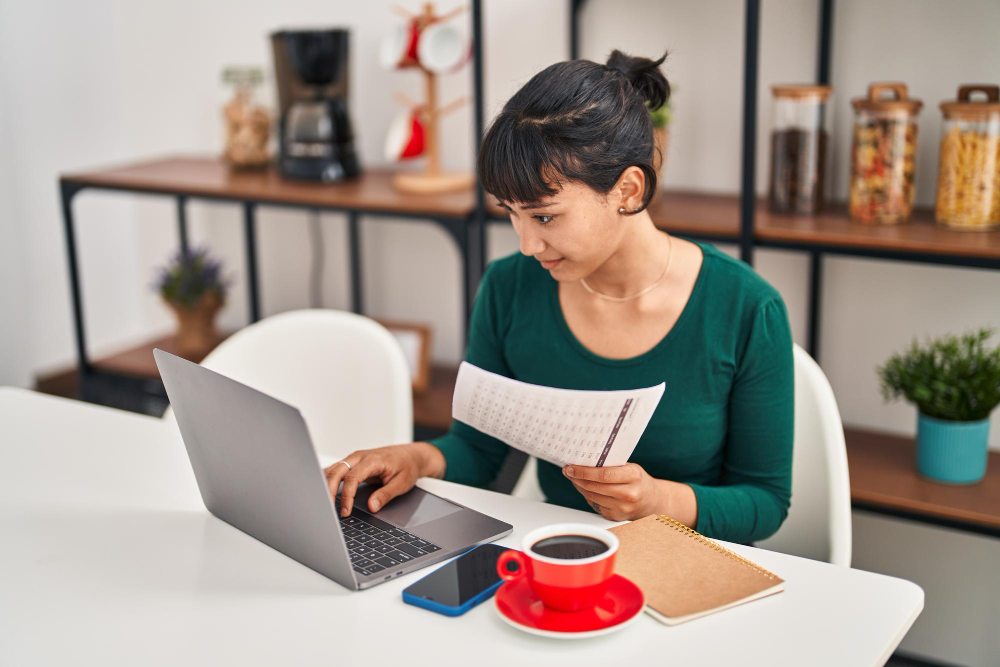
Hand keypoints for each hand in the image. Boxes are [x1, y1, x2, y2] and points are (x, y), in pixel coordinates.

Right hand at [324, 442, 444, 516]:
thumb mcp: (402, 483)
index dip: (347, 496)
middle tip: (329, 511)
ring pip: (333, 470)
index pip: (352, 478)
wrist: (411, 455)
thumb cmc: (407, 466)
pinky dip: (329, 482)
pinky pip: (336, 470)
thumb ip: (386, 495)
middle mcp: (360, 456)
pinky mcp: (352, 463)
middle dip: (328, 491)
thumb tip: (372, 507)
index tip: (346, 511)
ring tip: (326, 506)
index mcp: (372, 460)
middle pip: (336, 472)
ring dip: (326, 486)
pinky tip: (327, 495)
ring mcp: (354, 458)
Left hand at [562, 462, 664, 521]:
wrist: (652, 501)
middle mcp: (629, 494)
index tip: (571, 467)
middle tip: (568, 471)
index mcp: (633, 477)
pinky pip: (594, 504)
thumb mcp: (630, 467)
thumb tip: (585, 461)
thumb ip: (611, 465)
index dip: (583, 471)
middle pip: (594, 486)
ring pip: (591, 496)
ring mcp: (622, 508)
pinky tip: (586, 488)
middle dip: (577, 478)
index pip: (603, 474)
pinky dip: (587, 495)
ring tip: (574, 478)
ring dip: (580, 486)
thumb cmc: (638, 481)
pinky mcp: (615, 517)